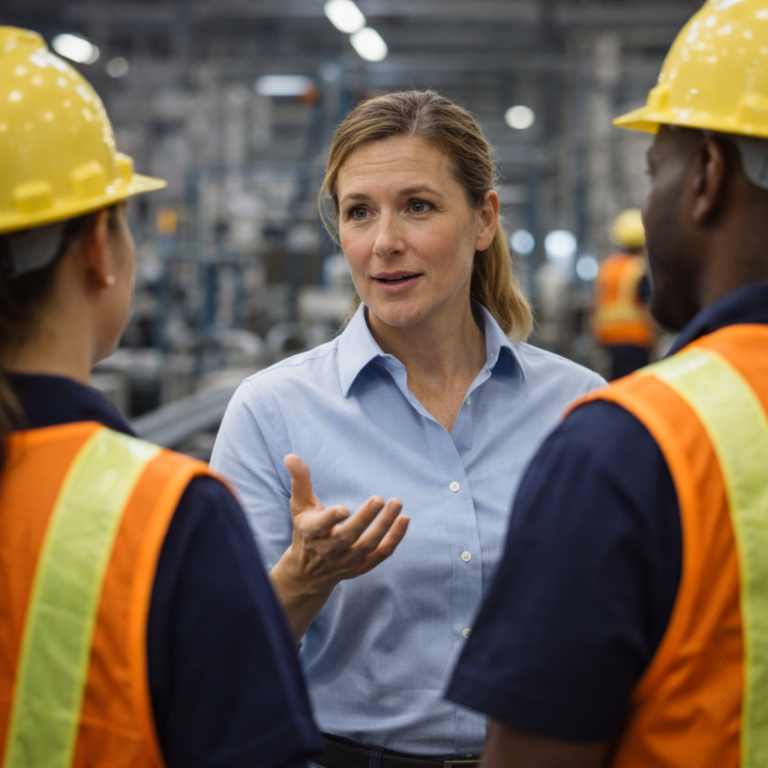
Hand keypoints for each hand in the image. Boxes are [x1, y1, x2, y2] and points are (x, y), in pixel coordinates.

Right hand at [281, 453, 408, 591]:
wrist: (308, 572)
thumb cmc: (305, 530)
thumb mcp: (299, 506)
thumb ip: (299, 481)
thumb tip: (291, 456)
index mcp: (311, 533)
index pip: (320, 527)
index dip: (331, 519)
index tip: (344, 509)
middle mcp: (328, 551)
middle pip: (348, 537)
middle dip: (364, 519)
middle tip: (379, 499)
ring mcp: (346, 561)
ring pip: (368, 545)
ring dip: (384, 527)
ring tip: (397, 504)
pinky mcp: (360, 567)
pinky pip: (381, 555)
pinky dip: (394, 539)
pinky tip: (404, 520)